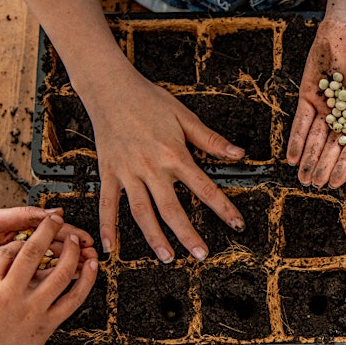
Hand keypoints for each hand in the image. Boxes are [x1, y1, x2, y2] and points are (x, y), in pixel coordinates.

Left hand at [0, 207, 96, 291]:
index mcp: (19, 229)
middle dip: (75, 250)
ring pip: (51, 265)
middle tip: (91, 254)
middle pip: (56, 248)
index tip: (85, 238)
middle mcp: (22, 247)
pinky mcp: (12, 282)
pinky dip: (52, 281)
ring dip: (68, 266)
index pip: (52, 230)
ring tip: (85, 267)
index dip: (70, 233)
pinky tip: (66, 281)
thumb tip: (52, 213)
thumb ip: (21, 216)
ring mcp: (18, 266)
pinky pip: (37, 281)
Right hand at [78, 68, 245, 261]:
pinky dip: (107, 226)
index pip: (204, 188)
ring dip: (154, 237)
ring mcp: (127, 172)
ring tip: (167, 257)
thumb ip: (211, 140)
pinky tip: (109, 247)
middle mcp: (150, 168)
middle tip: (201, 254)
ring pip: (141, 212)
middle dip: (188, 234)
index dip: (223, 208)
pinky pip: (107, 204)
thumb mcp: (185, 116)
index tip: (236, 223)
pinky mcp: (108, 172)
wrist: (110, 87)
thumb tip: (238, 154)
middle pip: (171, 209)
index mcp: (174, 154)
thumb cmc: (148, 99)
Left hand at [286, 16, 345, 187]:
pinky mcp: (309, 95)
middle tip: (314, 184)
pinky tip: (293, 156)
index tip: (335, 182)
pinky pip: (301, 121)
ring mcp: (326, 107)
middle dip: (323, 166)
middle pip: (332, 146)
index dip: (344, 165)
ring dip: (309, 158)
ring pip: (315, 138)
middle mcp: (344, 115)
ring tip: (303, 177)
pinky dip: (297, 139)